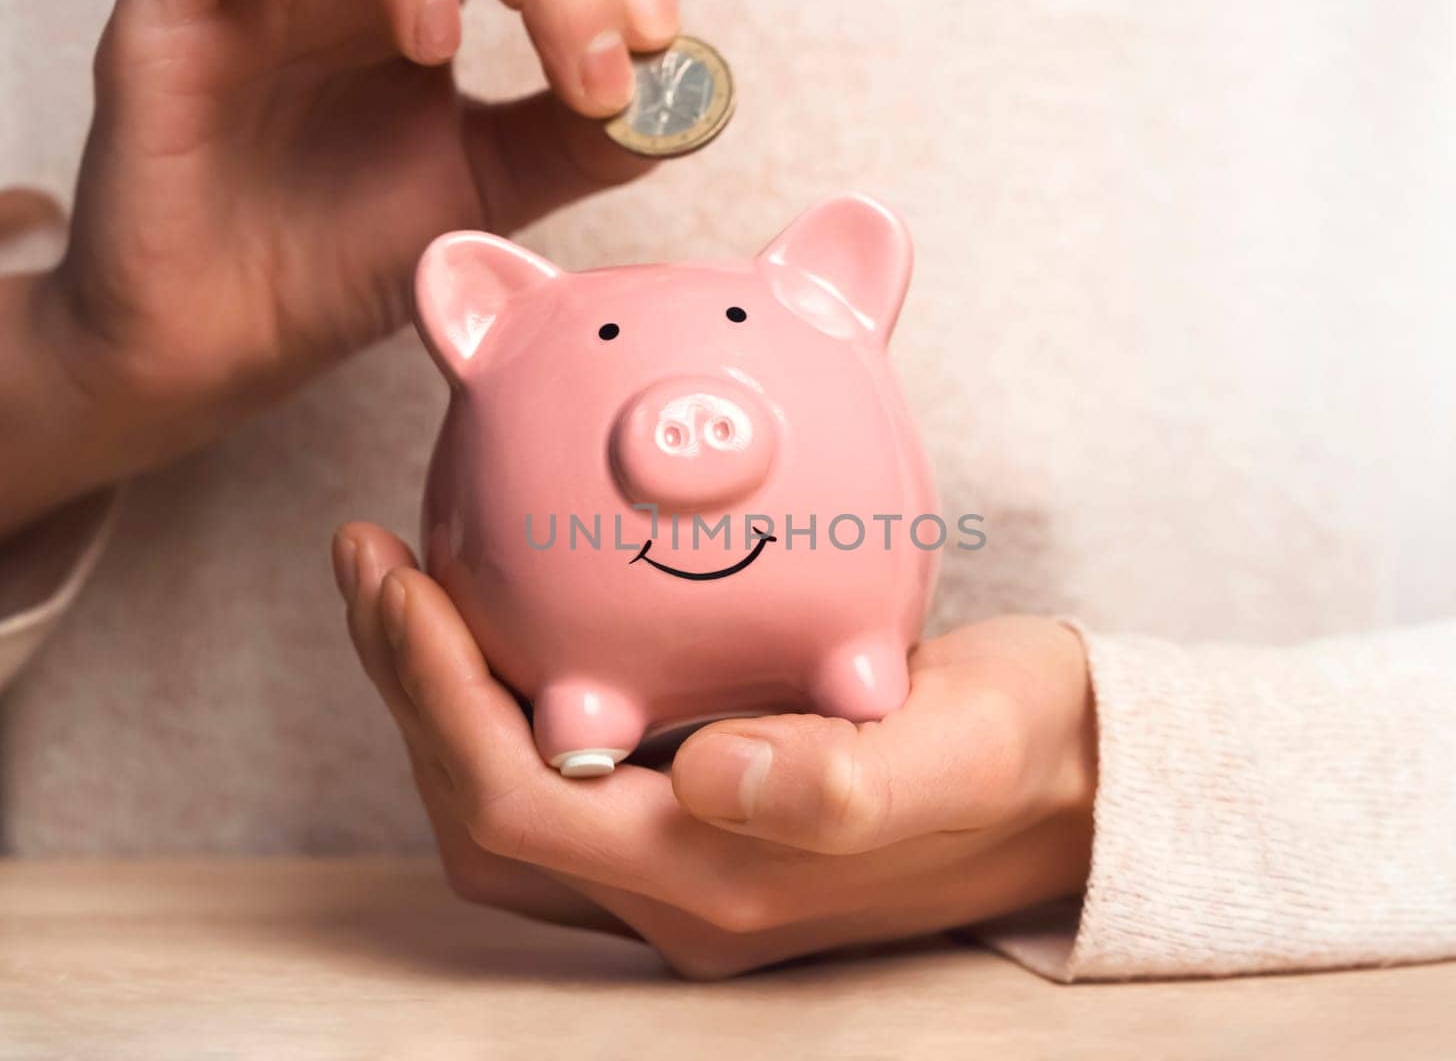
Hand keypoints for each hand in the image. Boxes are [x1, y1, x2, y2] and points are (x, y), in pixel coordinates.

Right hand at [43, 0, 675, 478]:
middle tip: (611, 45)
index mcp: (413, 0)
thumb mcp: (486, 192)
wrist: (216, 342)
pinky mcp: (178, 5)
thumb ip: (575, 142)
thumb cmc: (337, 261)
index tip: (656, 40)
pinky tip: (425, 45)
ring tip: (497, 47)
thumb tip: (682, 103)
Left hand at [333, 521, 1098, 977]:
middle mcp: (683, 893)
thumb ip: (846, 785)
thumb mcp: (960, 750)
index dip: (431, 699)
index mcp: (720, 882)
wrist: (1078, 785)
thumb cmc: (1027, 754)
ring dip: (441, 698)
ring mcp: (688, 867)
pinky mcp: (705, 823)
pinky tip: (518, 609)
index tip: (397, 577)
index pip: (514, 805)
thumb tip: (713, 778)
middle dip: (406, 693)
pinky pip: (564, 773)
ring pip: (509, 803)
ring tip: (413, 581)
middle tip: (376, 562)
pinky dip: (510, 696)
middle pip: (481, 815)